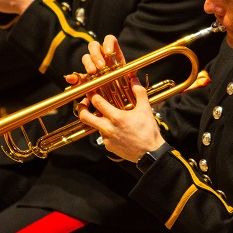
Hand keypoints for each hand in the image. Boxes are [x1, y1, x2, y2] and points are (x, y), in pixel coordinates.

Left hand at [75, 37, 164, 161]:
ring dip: (98, 120)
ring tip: (106, 116)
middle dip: (81, 108)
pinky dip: (106, 131)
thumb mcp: (145, 109)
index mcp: (116, 117)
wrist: (151, 153)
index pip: (97, 102)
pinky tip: (116, 129)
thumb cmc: (148, 132)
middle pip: (85, 117)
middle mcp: (108, 128)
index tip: (91, 90)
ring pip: (95, 126)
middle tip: (84, 103)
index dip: (91, 94)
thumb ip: (139, 92)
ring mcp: (107, 139)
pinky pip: (103, 136)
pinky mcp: (108, 147)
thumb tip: (134, 79)